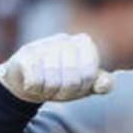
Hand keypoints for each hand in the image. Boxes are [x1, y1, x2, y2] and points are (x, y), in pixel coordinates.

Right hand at [0, 33, 115, 103]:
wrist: (26, 80)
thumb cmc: (61, 80)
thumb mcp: (84, 83)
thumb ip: (100, 83)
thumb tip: (106, 83)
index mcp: (84, 43)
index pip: (89, 73)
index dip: (82, 87)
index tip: (76, 87)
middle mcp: (65, 40)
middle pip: (72, 79)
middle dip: (65, 92)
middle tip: (58, 90)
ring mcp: (44, 45)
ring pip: (53, 81)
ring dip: (49, 91)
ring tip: (46, 86)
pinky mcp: (26, 55)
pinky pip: (35, 81)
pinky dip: (35, 89)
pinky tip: (32, 83)